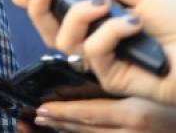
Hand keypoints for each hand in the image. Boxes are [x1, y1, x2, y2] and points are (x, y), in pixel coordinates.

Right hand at [12, 0, 175, 105]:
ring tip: (104, 5)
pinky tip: (132, 24)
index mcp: (101, 21)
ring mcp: (103, 61)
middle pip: (49, 32)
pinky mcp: (112, 78)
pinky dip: (109, 32)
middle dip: (37, 10)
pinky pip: (93, 52)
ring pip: (64, 42)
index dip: (34, 4)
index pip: (58, 15)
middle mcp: (97, 41)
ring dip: (78, 16)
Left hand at [31, 96, 175, 131]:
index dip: (63, 112)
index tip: (41, 108)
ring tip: (47, 124)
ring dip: (69, 131)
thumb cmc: (172, 93)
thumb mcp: (147, 87)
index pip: (89, 114)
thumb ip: (119, 84)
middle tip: (37, 116)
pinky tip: (73, 131)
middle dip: (60, 123)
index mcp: (133, 115)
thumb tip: (88, 72)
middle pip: (87, 130)